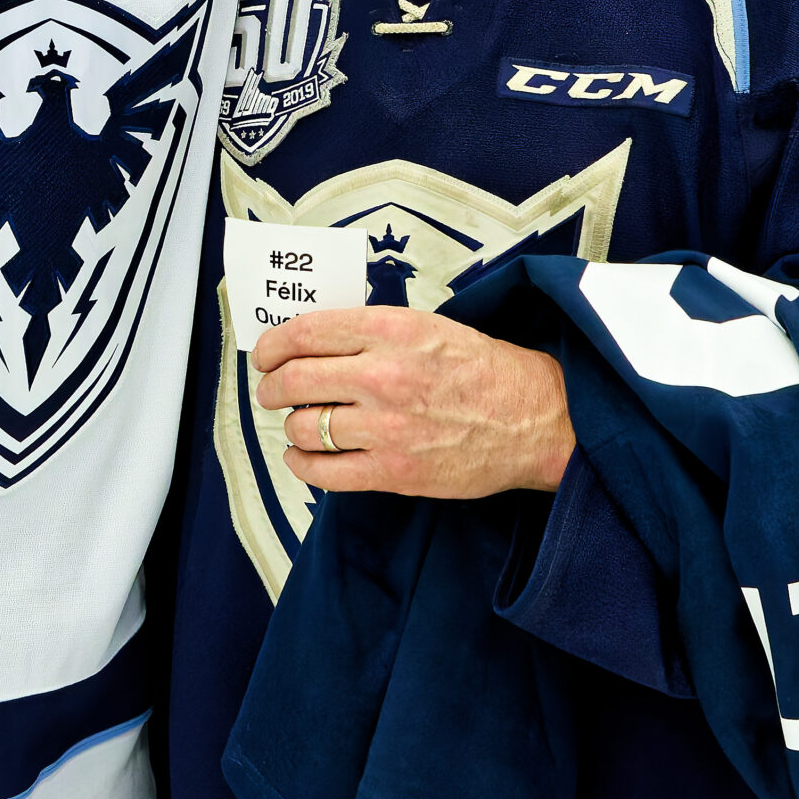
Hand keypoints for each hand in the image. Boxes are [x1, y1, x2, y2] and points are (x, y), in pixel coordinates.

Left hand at [253, 304, 572, 498]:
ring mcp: (387, 427)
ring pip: (304, 428)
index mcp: (391, 331)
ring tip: (299, 423)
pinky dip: (302, 465)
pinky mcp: (394, 471)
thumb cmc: (481, 369)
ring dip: (292, 426)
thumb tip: (313, 341)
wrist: (533, 417)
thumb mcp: (426, 325)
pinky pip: (324, 473)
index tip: (265, 354)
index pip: (306, 332)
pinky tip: (304, 457)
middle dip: (272, 386)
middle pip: (294, 381)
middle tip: (272, 390)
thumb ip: (370, 331)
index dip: (273, 345)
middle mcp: (383, 376)